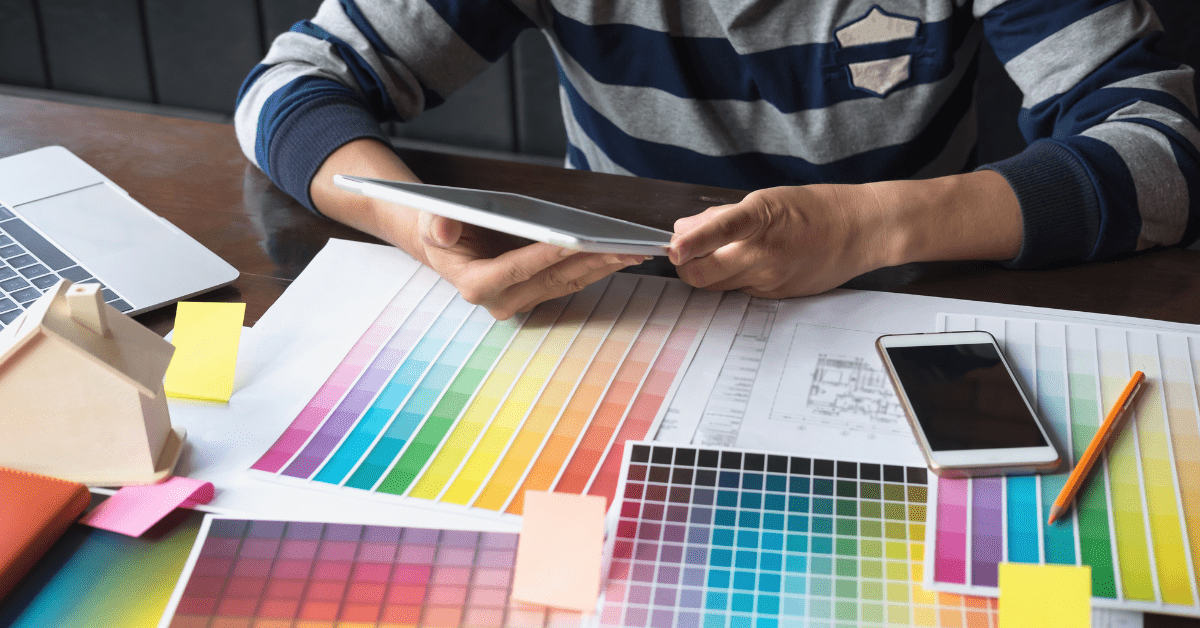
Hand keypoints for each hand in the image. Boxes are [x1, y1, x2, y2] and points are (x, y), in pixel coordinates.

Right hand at [310, 139, 647, 319]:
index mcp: (476, 284)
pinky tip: (619, 254)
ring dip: (602, 268)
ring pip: (568, 284)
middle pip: (554, 280)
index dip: (548, 254)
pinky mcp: (535, 296)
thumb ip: (436, 224)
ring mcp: (520, 302)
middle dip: (591, 262)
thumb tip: (441, 228)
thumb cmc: (438, 226)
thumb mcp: (429, 218)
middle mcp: (500, 301)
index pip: (519, 268)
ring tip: (633, 250)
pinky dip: (596, 269)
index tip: (576, 240)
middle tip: (624, 247)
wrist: (440, 243)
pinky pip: (570, 283)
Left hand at [668, 172, 1023, 298]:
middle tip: (683, 254)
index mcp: (762, 218)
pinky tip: (748, 262)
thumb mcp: (767, 199)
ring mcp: (769, 279)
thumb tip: (685, 228)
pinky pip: (740, 290)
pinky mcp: (776, 294)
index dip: (693, 242)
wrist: (862, 231)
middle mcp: (763, 253)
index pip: (721, 230)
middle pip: (704, 272)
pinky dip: (733, 278)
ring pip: (718, 285)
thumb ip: (723, 216)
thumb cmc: (815, 208)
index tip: (674, 248)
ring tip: (717, 254)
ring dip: (706, 272)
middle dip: (686, 266)